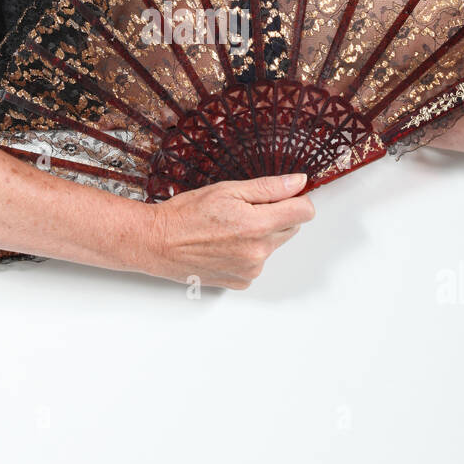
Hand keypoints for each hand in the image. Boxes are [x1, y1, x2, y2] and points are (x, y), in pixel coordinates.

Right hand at [145, 172, 314, 288]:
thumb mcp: (227, 190)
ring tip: (228, 228)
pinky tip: (224, 245)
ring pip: (272, 245)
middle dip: (276, 216)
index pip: (305, 212)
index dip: (297, 199)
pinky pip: (257, 262)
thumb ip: (269, 188)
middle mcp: (258, 252)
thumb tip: (298, 183)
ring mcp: (250, 270)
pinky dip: (247, 252)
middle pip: (290, 228)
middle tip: (245, 209)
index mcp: (258, 225)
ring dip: (260, 235)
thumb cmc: (186, 214)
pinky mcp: (241, 281)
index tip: (285, 195)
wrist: (157, 243)